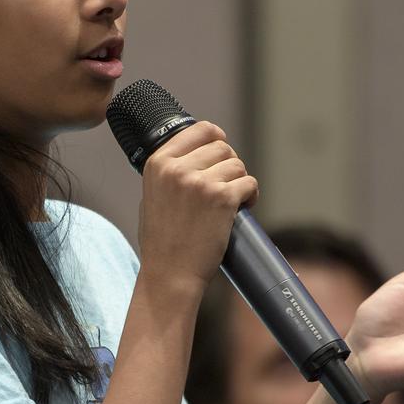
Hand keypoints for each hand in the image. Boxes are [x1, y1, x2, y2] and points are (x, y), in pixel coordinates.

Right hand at [136, 121, 258, 297]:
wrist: (170, 274)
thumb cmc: (162, 242)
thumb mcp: (152, 196)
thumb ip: (169, 173)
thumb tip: (193, 154)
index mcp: (158, 163)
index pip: (199, 129)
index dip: (216, 137)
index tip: (221, 146)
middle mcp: (178, 169)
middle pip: (222, 147)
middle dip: (229, 165)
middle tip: (226, 185)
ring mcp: (201, 183)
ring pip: (238, 165)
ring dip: (240, 181)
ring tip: (233, 201)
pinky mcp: (222, 199)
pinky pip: (249, 184)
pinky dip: (251, 196)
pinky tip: (242, 208)